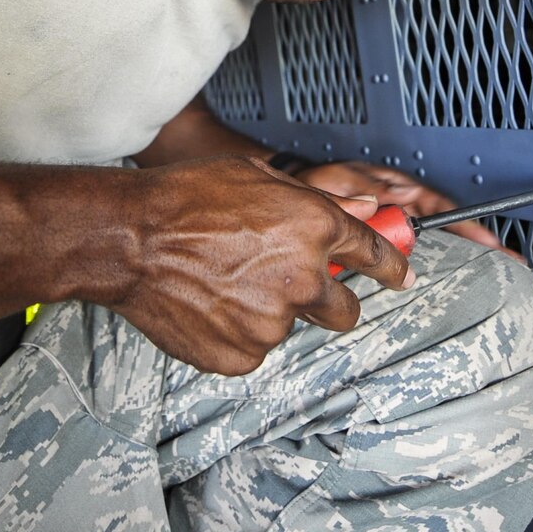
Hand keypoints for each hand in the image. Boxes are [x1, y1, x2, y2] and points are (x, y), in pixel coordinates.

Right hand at [106, 157, 412, 376]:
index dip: (393, 267)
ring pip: (288, 326)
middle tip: (288, 286)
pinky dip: (236, 333)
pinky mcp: (242, 354)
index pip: (374, 255)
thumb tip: (361, 207)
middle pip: (343, 310)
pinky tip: (209, 305)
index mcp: (314, 229)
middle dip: (328, 302)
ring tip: (222, 283)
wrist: (130, 241)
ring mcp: (273, 322)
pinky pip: (252, 348)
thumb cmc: (183, 200)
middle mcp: (303, 279)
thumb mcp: (256, 177)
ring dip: (268, 311)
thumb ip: (317, 198)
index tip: (401, 277)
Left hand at [295, 161, 521, 258]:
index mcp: (397, 188)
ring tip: (497, 269)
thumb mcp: (335, 181)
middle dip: (480, 242)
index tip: (490, 243)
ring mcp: (398, 223)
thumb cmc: (316, 182)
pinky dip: (436, 262)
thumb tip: (396, 198)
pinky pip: (414, 252)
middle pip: (448, 227)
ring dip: (463, 254)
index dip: (468, 226)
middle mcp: (403, 205)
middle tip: (510, 262)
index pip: (442, 208)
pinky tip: (458, 276)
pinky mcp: (387, 239)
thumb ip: (360, 190)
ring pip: (434, 242)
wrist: (296, 193)